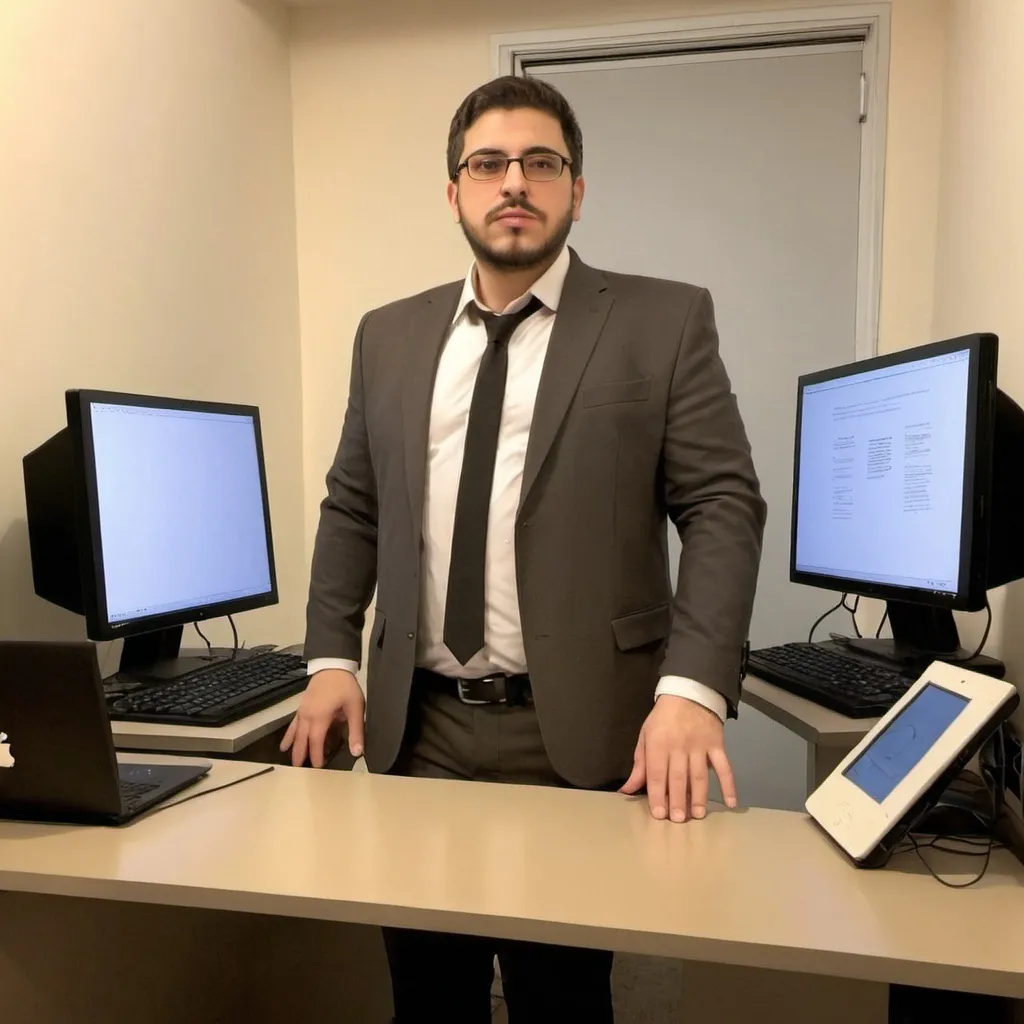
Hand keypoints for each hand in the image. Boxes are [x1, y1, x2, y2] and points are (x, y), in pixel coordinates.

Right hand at [280, 669, 364, 767]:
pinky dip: (288, 735)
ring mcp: (302, 711)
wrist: (333, 666)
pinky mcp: (301, 707)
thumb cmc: (345, 686)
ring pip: (294, 734)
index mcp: (320, 717)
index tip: (318, 769)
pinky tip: (284, 744)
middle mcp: (307, 716)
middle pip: (301, 740)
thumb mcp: (355, 707)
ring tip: (291, 763)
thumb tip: (357, 752)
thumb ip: (356, 730)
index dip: (316, 756)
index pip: (315, 742)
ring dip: (293, 748)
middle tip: (299, 772)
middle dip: (301, 755)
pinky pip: (292, 724)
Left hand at [619, 694, 736, 821]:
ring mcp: (700, 746)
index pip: (657, 773)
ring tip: (697, 816)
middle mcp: (679, 746)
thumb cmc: (663, 718)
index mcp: (658, 744)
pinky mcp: (717, 745)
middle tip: (678, 821)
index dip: (657, 795)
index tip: (659, 814)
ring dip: (698, 797)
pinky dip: (729, 784)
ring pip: (699, 775)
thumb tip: (627, 790)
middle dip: (677, 801)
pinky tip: (731, 803)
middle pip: (678, 777)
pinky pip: (724, 767)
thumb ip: (639, 765)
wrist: (689, 693)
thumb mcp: (645, 737)